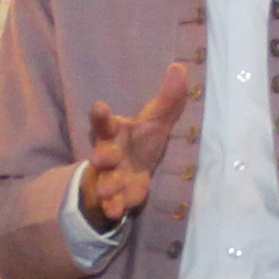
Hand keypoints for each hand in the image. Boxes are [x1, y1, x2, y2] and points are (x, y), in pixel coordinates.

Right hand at [77, 63, 193, 229]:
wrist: (129, 174)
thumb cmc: (141, 142)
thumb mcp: (157, 121)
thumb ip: (169, 98)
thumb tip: (179, 67)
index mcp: (115, 132)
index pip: (105, 122)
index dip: (101, 115)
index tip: (100, 106)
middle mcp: (108, 154)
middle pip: (101, 153)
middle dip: (101, 156)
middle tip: (100, 158)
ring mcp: (109, 177)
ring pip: (105, 181)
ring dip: (107, 185)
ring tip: (109, 190)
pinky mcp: (116, 197)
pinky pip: (111, 203)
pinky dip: (112, 207)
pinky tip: (115, 212)